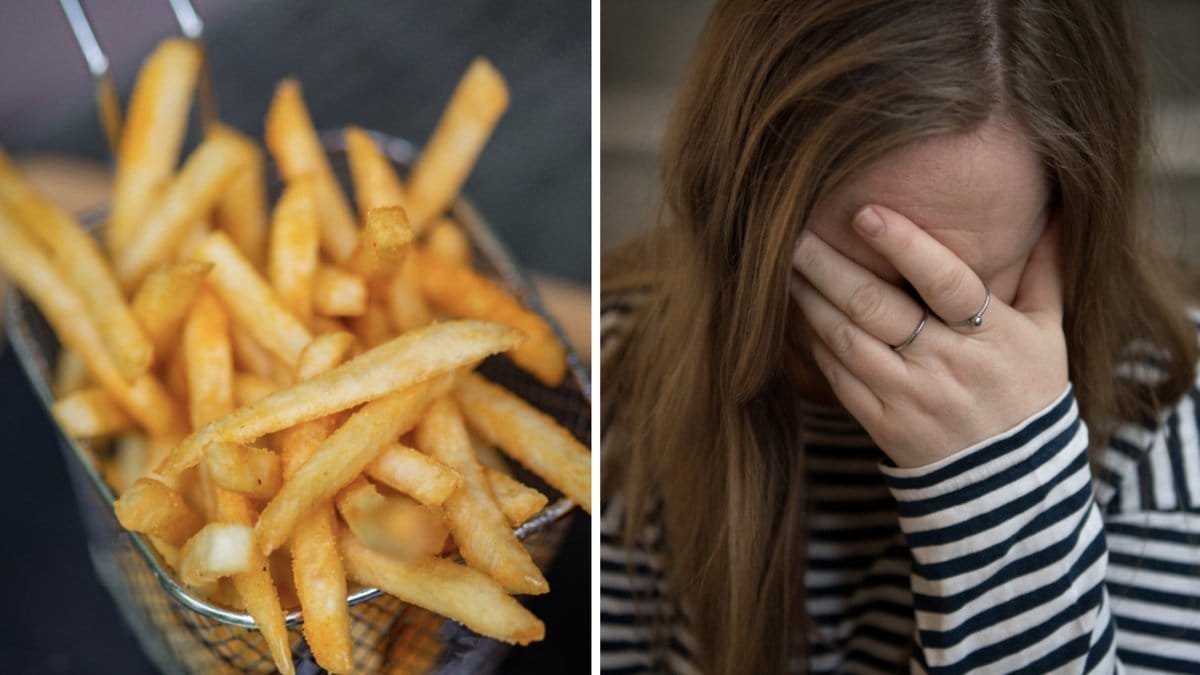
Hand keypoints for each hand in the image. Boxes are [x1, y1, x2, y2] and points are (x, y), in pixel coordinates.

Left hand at [789, 205, 1067, 467]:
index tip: (866, 213)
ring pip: (848, 341)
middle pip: (878, 309)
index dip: (905, 246)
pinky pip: (838, 377)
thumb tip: (1056, 211)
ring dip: (812, 301)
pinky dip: (815, 343)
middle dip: (831, 268)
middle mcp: (947, 366)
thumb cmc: (1028, 393)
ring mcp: (910, 398)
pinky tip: (800, 315)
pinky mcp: (882, 424)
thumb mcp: (1048, 334)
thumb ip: (1042, 271)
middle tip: (798, 234)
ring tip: (788, 267)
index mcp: (992, 337)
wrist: (1013, 484)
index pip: (946, 282)